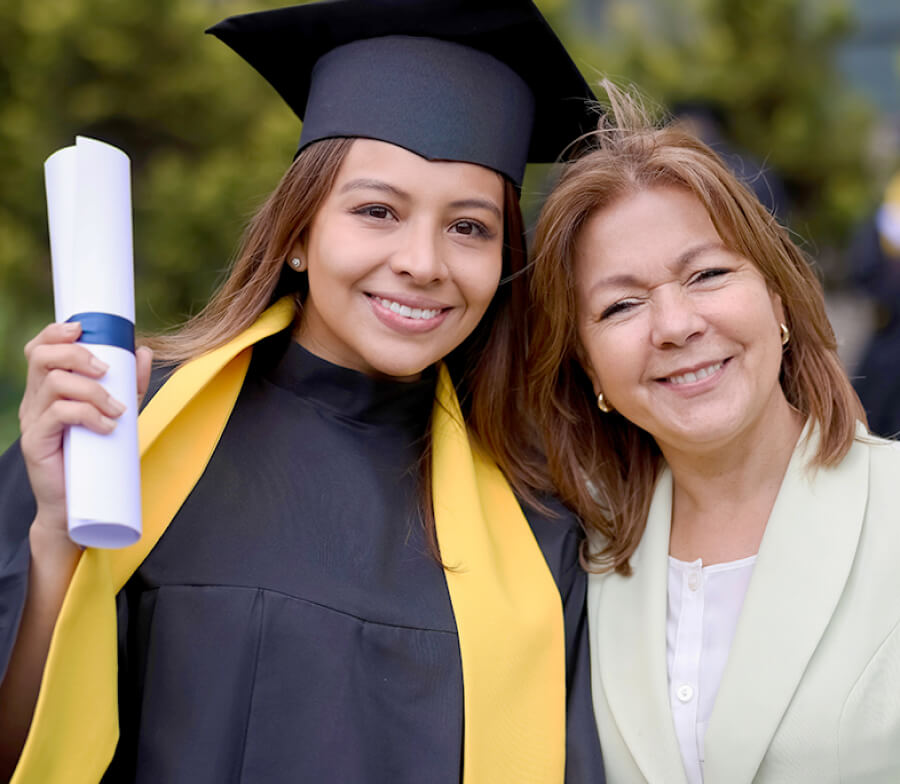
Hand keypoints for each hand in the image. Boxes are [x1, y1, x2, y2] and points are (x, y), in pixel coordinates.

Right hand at [18, 322, 152, 536]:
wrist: (78, 502)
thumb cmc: (97, 453)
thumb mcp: (118, 411)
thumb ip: (130, 383)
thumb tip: (144, 350)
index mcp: (47, 387)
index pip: (40, 348)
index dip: (56, 332)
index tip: (82, 328)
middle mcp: (35, 400)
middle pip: (42, 356)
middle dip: (78, 355)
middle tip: (107, 371)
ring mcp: (33, 420)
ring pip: (54, 383)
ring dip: (92, 390)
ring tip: (118, 410)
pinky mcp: (35, 442)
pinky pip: (58, 414)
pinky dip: (88, 414)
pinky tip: (108, 426)